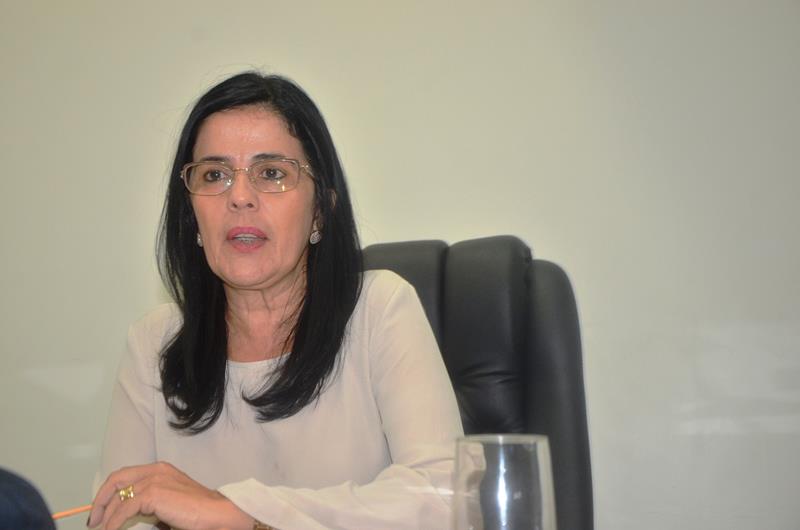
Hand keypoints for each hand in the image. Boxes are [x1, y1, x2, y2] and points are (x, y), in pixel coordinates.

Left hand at [87, 461, 252, 529]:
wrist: (216, 513)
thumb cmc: (199, 512)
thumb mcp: (169, 504)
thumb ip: (151, 505)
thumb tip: (129, 517)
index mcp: (160, 469)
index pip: (125, 476)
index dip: (109, 492)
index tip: (101, 510)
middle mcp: (156, 470)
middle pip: (116, 480)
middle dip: (100, 501)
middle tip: (94, 520)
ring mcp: (154, 480)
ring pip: (119, 497)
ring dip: (106, 515)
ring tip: (102, 529)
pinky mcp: (153, 493)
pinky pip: (124, 509)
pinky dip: (114, 522)